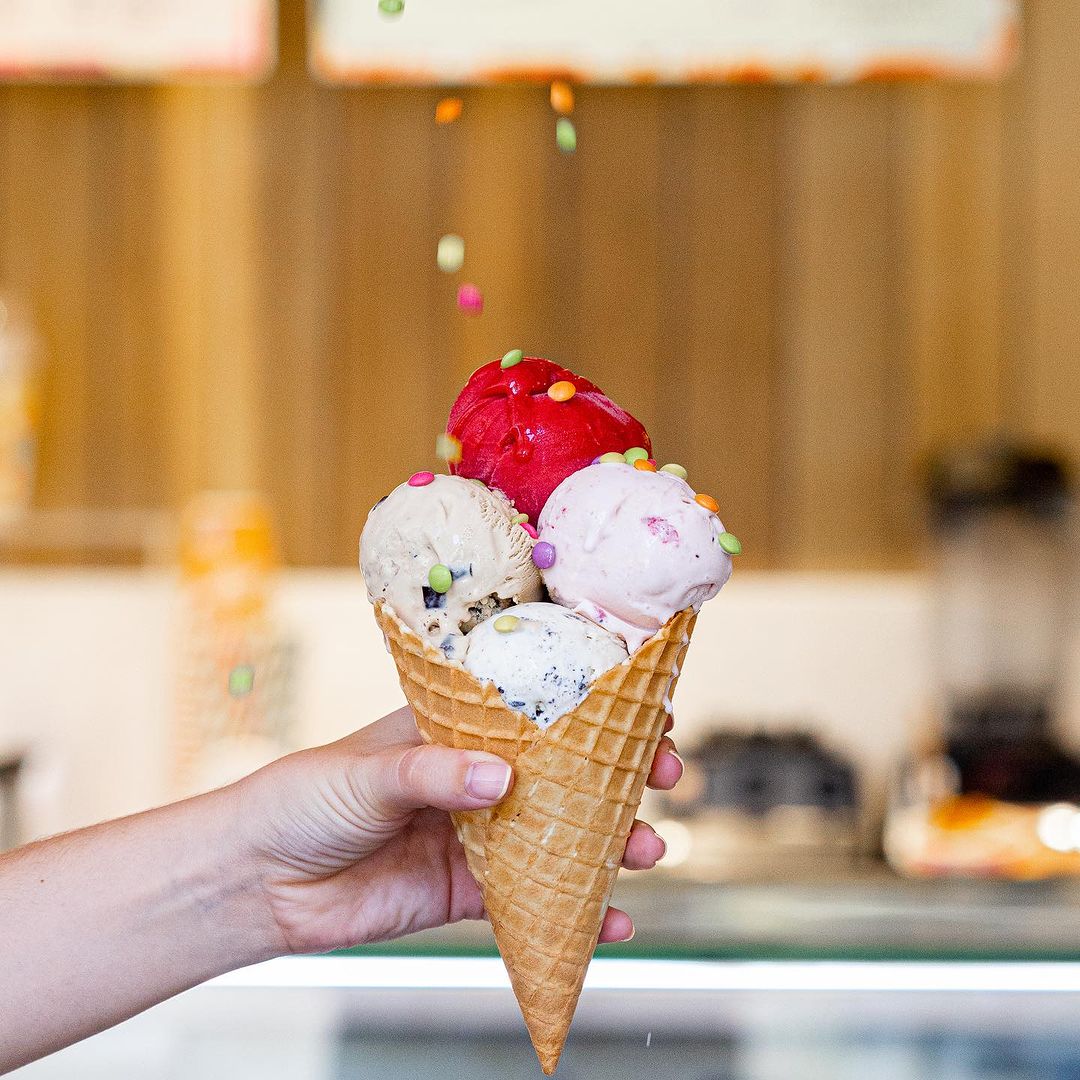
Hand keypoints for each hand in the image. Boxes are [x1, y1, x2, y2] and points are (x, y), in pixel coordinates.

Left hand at [245, 706, 682, 955]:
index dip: (593, 708)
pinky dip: (574, 915)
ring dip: (611, 844)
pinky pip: (532, 902)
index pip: (536, 709)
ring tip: (649, 850)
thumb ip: (435, 772)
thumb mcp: (368, 772)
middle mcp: (476, 778)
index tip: (644, 709)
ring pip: (561, 837)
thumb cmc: (304, 798)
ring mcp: (476, 835)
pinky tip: (613, 924)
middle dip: (620, 775)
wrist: (259, 880)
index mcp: (456, 729)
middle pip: (565, 773)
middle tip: (664, 776)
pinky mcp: (467, 893)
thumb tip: (502, 778)